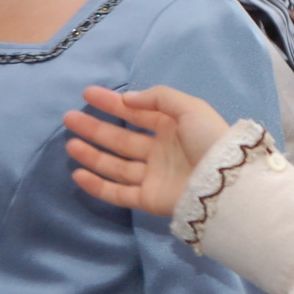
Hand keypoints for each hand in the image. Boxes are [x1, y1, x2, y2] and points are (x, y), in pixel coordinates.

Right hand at [63, 85, 230, 216]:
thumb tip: (128, 98)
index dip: (113, 104)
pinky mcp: (148, 198)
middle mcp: (161, 151)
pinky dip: (97, 185)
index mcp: (173, 128)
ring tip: (71, 144)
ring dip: (93, 155)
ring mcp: (154, 176)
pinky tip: (78, 173)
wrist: (223, 180)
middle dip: (96, 128)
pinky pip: (117, 192)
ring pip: (116, 165)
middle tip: (70, 118)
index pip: (137, 114)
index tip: (88, 94)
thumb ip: (159, 98)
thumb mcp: (190, 108)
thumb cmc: (208, 139)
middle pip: (122, 139)